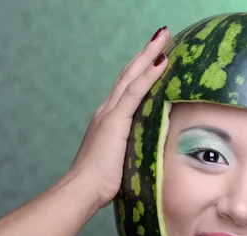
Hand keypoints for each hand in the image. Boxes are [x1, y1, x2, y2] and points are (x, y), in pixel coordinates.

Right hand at [66, 27, 169, 208]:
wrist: (82, 189)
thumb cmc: (101, 182)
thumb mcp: (121, 160)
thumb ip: (131, 149)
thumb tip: (149, 151)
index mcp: (109, 119)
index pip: (128, 88)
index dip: (141, 70)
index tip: (156, 54)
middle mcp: (107, 111)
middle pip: (129, 75)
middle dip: (146, 53)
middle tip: (162, 34)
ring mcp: (109, 114)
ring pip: (131, 77)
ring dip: (148, 55)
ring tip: (163, 37)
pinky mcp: (114, 121)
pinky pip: (134, 92)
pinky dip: (148, 75)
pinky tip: (161, 60)